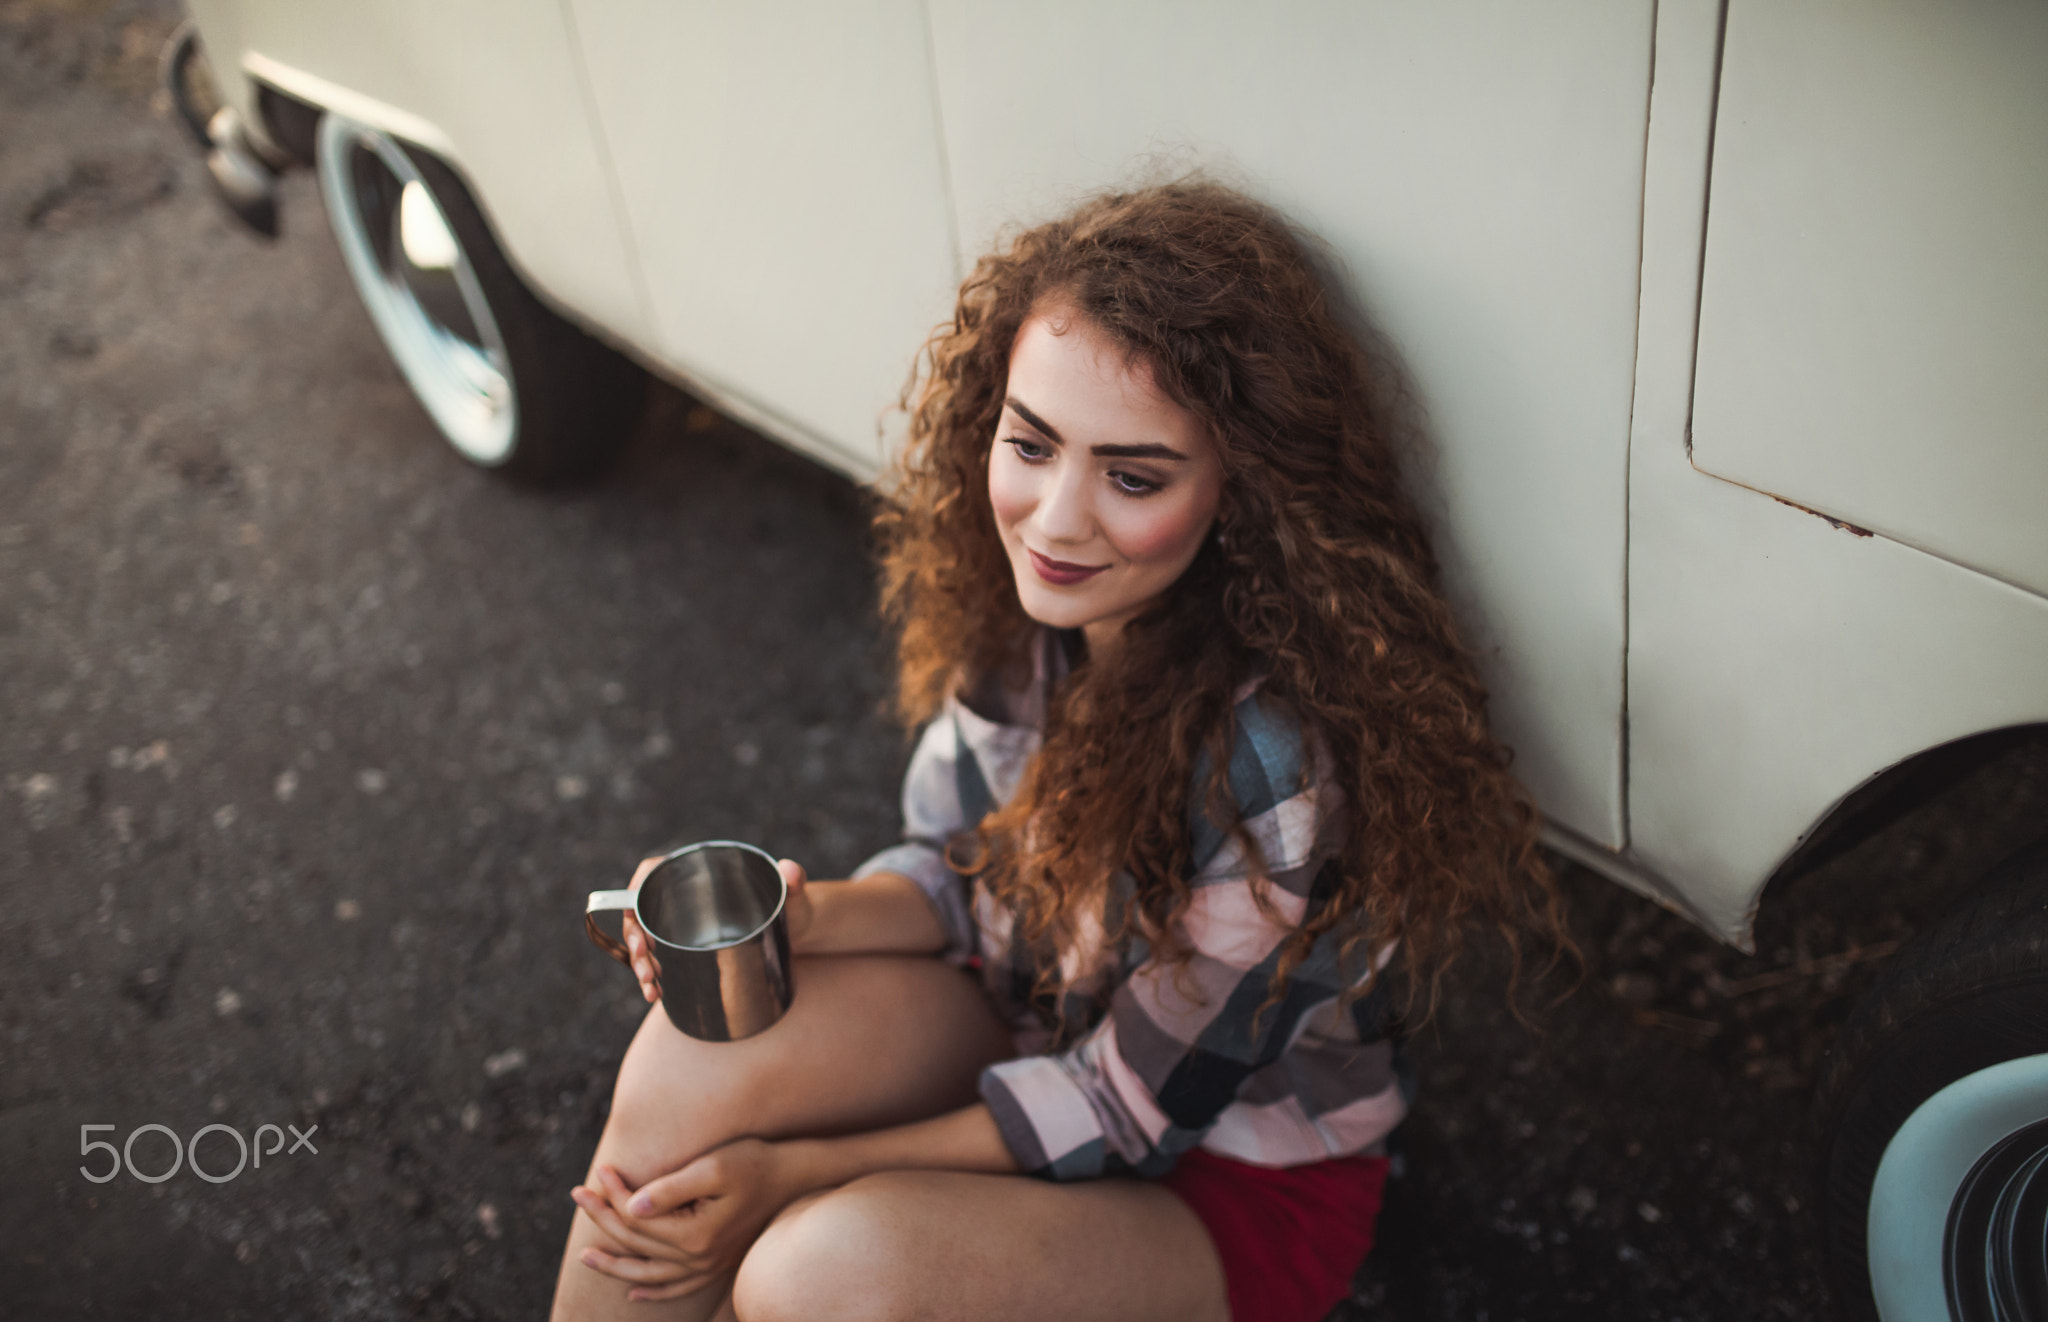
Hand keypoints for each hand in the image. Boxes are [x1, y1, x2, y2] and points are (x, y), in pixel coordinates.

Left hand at [571, 1138, 794, 1301]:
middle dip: (603, 1218)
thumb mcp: (714, 1167)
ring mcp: (709, 1266)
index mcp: (695, 1235)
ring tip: (585, 1256)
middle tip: (577, 1194)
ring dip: (615, 1264)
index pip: (637, 1219)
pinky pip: (677, 1287)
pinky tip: (633, 1289)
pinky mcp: (717, 1264)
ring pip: (650, 1273)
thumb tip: (632, 1206)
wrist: (796, 1177)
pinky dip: (653, 1291)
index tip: (601, 1169)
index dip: (614, 1194)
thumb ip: (671, 1188)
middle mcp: (700, 1259)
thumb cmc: (755, 1163)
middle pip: (637, 1243)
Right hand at [623, 858, 811, 1004]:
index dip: (634, 893)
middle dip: (636, 942)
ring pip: (647, 941)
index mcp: (700, 873)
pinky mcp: (688, 948)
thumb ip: (794, 880)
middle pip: (643, 913)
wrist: (796, 932)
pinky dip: (653, 978)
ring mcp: (684, 924)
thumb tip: (791, 871)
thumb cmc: (791, 905)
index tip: (635, 920)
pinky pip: (660, 960)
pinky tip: (655, 994)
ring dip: (640, 965)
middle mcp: (685, 897)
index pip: (651, 873)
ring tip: (651, 988)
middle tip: (647, 967)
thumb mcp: (792, 894)